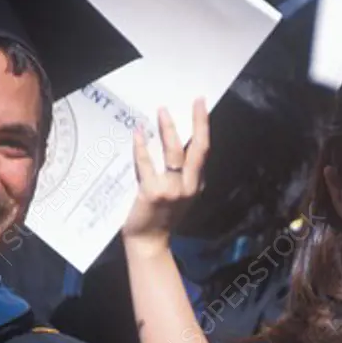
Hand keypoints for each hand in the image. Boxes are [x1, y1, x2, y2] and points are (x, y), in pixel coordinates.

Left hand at [121, 98, 209, 249]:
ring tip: (162, 112)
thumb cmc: (160, 218)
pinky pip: (147, 163)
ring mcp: (172, 190)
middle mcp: (188, 187)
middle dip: (198, 122)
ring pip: (174, 153)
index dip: (203, 128)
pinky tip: (138, 133)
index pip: (203, 152)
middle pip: (198, 149)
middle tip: (196, 101)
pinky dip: (141, 147)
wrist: (148, 241)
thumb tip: (173, 145)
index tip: (200, 106)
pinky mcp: (153, 192)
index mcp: (196, 185)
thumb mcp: (179, 198)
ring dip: (169, 129)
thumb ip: (181, 177)